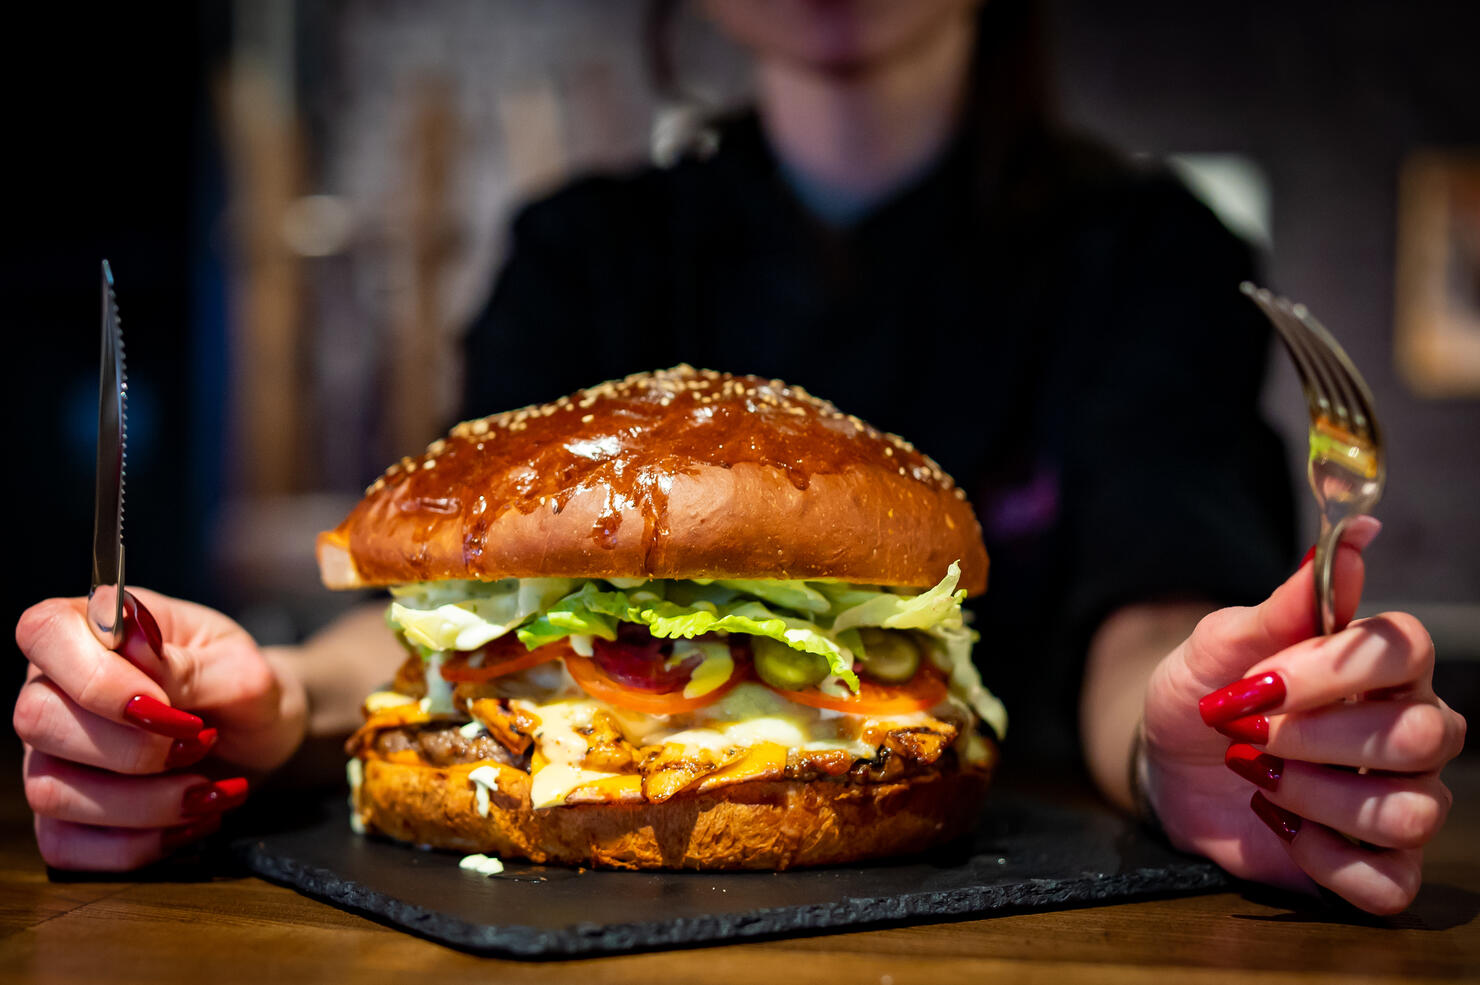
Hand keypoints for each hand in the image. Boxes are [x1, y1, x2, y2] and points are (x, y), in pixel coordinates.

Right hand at [13, 588, 306, 869]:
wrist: (261, 735)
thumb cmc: (242, 686)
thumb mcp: (241, 667)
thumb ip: (188, 665)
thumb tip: (135, 650)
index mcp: (92, 630)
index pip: (45, 631)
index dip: (97, 678)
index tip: (164, 704)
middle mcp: (55, 689)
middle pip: (37, 720)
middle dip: (130, 748)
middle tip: (199, 742)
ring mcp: (51, 756)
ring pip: (51, 791)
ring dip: (144, 802)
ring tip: (208, 787)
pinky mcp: (64, 815)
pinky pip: (67, 845)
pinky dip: (136, 843)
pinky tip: (189, 821)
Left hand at [1142, 518, 1465, 913]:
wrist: (1167, 762)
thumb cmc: (1206, 694)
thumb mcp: (1222, 645)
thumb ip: (1286, 603)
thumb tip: (1355, 535)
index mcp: (1381, 668)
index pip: (1410, 649)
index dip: (1333, 668)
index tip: (1263, 679)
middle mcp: (1410, 731)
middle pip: (1420, 735)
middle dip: (1315, 736)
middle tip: (1246, 731)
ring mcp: (1399, 799)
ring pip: (1410, 811)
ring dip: (1314, 797)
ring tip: (1258, 776)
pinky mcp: (1375, 865)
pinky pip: (1389, 881)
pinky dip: (1324, 859)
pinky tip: (1280, 827)